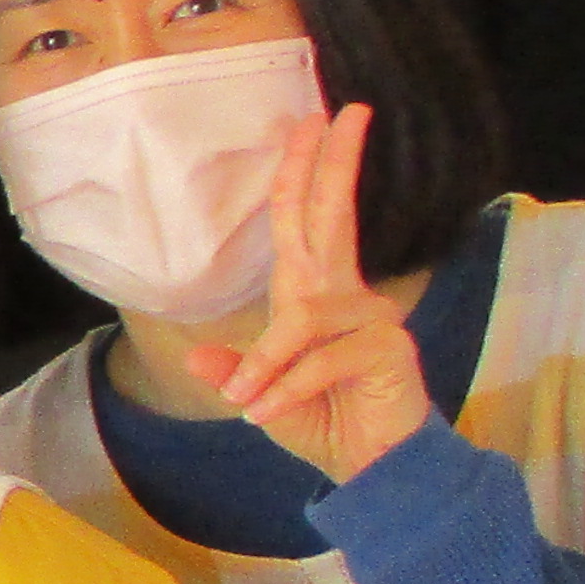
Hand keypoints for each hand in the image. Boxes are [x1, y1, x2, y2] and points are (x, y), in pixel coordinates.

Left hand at [204, 102, 430, 484]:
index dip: (308, 171)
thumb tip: (198, 358)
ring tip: (246, 402)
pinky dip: (285, 387)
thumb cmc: (322, 423)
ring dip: (265, 365)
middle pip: (331, 217)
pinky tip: (266, 413)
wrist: (373, 470)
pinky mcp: (387, 346)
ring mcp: (372, 316)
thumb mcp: (263, 396)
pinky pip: (317, 358)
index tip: (314, 122)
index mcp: (314, 296)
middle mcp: (345, 295)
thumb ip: (237, 372)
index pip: (308, 221)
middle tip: (335, 113)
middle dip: (328, 165)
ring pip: (300, 319)